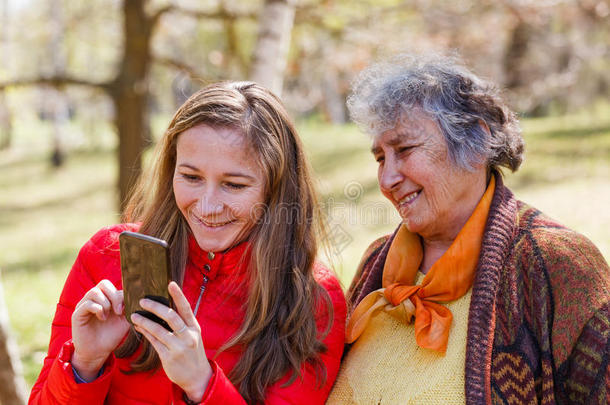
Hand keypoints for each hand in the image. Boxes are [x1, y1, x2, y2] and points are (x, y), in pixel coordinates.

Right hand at [71, 280, 129, 380]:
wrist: (98, 352)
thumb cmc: (111, 336)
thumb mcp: (125, 320)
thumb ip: (130, 308)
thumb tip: (139, 298)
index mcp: (106, 299)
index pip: (114, 286)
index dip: (123, 294)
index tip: (128, 307)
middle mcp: (94, 300)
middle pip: (104, 284)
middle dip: (114, 296)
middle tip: (119, 311)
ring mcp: (84, 305)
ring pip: (95, 292)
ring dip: (106, 303)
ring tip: (108, 315)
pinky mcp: (77, 314)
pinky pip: (87, 304)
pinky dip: (98, 309)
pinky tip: (102, 318)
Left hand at [131, 281, 212, 402]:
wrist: (197, 377)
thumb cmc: (192, 352)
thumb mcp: (192, 336)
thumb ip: (182, 324)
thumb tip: (165, 308)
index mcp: (194, 327)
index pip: (186, 308)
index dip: (178, 295)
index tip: (170, 283)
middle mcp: (188, 336)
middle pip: (171, 317)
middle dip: (156, 307)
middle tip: (143, 301)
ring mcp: (178, 347)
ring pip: (159, 330)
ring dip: (145, 321)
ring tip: (134, 315)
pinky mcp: (169, 357)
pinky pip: (154, 342)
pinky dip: (145, 333)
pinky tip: (138, 327)